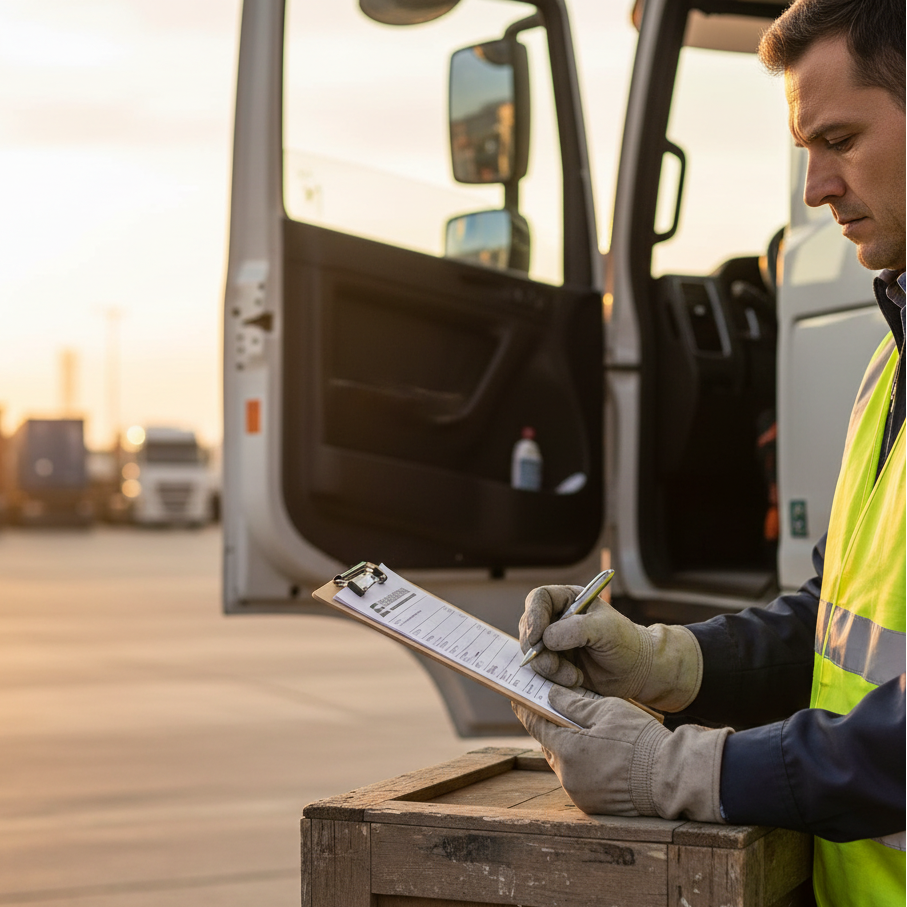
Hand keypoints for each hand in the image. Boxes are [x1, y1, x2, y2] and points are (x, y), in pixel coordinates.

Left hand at [513, 686, 730, 821]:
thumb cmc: (641, 740)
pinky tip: (594, 753)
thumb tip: (550, 696)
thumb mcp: (607, 710)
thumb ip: (573, 704)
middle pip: (549, 746)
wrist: (672, 779)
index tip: (517, 698)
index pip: (537, 726)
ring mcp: (579, 795)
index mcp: (568, 751)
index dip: (526, 710)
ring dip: (567, 748)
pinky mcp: (592, 806)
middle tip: (552, 710)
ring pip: (563, 764)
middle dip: (551, 728)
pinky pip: (577, 780)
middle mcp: (568, 777)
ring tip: (578, 730)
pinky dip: (581, 765)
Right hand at [518, 585, 702, 711]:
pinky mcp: (555, 664)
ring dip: (548, 668)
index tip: (538, 636)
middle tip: (553, 665)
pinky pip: (540, 670)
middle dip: (537, 649)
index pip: (538, 598)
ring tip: (573, 677)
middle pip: (528, 627)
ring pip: (532, 652)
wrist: (637, 672)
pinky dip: (553, 679)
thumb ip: (575, 629)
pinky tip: (574, 680)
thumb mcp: (605, 629)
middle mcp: (556, 619)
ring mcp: (553, 643)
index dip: (533, 615)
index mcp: (568, 600)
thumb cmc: (625, 643)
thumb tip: (546, 639)